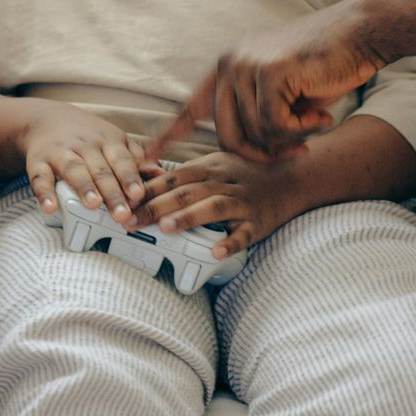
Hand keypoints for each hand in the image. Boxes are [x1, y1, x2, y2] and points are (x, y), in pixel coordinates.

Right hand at [17, 101, 149, 226]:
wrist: (45, 119)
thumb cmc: (87, 136)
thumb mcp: (114, 141)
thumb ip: (136, 159)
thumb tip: (159, 175)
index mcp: (107, 141)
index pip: (121, 160)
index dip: (130, 178)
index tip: (138, 195)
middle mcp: (85, 146)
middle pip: (100, 169)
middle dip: (112, 192)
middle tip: (121, 213)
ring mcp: (61, 152)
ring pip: (74, 170)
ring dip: (84, 187)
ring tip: (94, 205)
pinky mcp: (38, 161)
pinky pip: (40, 177)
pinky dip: (44, 192)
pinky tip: (50, 207)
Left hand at [131, 151, 298, 257]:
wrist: (291, 178)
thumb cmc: (245, 174)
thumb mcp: (215, 165)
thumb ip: (184, 174)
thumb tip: (145, 178)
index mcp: (210, 166)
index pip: (174, 176)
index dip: (148, 189)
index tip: (124, 202)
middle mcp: (225, 181)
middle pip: (188, 191)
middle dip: (157, 206)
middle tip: (132, 220)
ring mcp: (243, 201)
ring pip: (214, 206)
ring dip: (189, 216)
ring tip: (167, 227)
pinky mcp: (258, 222)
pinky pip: (244, 233)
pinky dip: (230, 242)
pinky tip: (216, 251)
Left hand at [151, 6, 385, 164]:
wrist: (360, 32)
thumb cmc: (327, 63)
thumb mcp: (284, 91)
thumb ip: (259, 112)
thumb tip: (247, 149)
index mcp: (228, 67)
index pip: (192, 106)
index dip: (169, 134)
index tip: (146, 155)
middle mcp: (229, 64)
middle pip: (226, 136)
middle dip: (260, 155)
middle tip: (296, 153)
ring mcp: (246, 65)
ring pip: (254, 134)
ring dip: (289, 140)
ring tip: (315, 122)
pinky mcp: (268, 71)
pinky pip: (275, 126)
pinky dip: (302, 130)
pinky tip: (321, 114)